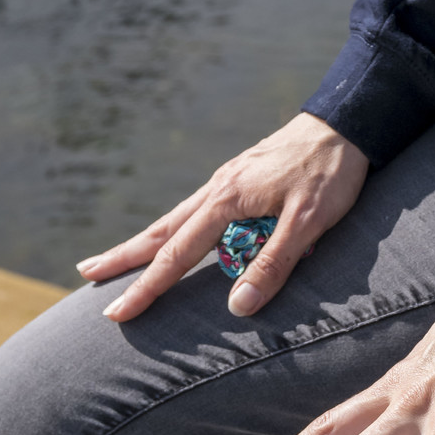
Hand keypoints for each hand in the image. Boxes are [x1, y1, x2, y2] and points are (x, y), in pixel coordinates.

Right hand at [77, 112, 367, 322]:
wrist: (348, 121)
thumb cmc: (330, 172)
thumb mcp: (308, 222)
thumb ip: (273, 263)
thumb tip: (236, 307)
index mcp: (228, 199)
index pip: (177, 254)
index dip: (147, 287)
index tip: (115, 314)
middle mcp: (219, 188)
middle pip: (163, 230)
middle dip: (124, 256)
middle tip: (86, 273)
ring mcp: (229, 180)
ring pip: (177, 218)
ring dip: (146, 240)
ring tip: (117, 258)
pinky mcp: (243, 178)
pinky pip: (199, 210)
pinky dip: (176, 227)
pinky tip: (178, 235)